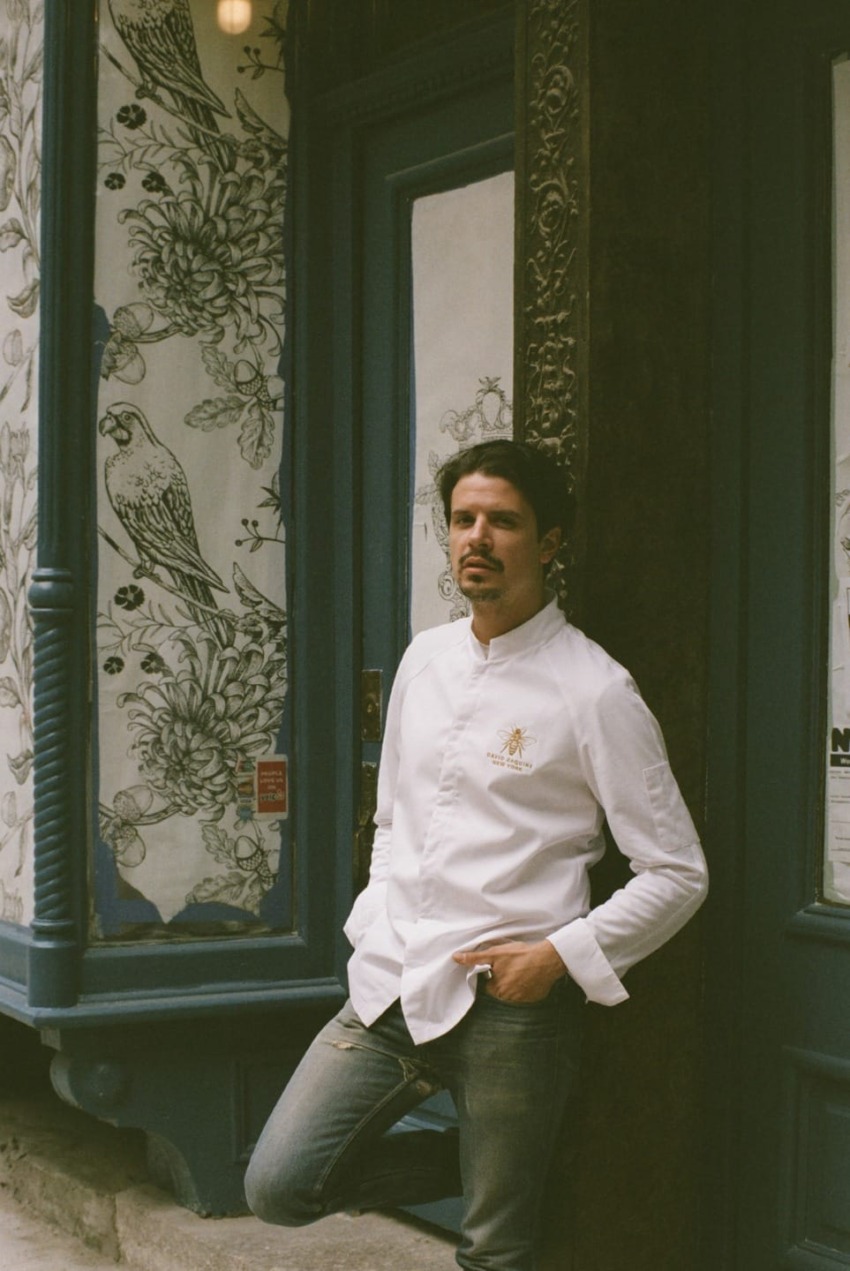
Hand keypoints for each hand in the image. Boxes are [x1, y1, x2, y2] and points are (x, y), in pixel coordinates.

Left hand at [452, 939, 566, 1002]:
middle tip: (511, 965)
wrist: (547, 958)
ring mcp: (524, 1000)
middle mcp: (509, 999)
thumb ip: (474, 958)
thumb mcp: (494, 953)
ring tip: (521, 969)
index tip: (499, 966)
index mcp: (497, 990)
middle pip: (500, 989)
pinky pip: (527, 994)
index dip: (492, 974)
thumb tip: (456, 958)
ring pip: (513, 992)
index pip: (488, 985)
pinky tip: (530, 974)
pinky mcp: (535, 998)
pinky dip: (527, 986)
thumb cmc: (520, 955)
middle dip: (503, 979)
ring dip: (515, 983)